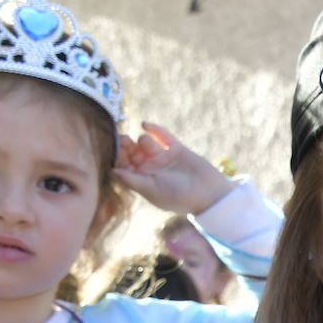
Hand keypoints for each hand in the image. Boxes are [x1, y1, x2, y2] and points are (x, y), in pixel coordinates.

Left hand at [113, 123, 233, 214]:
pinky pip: (163, 136)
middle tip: (123, 140)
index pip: (123, 166)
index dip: (117, 158)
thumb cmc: (180, 198)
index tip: (115, 151)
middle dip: (126, 146)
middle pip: (132, 153)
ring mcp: (163, 158)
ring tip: (144, 141)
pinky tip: (145, 124)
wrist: (210, 195)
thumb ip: (133, 180)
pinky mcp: (176, 149)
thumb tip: (112, 171)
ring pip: (146, 144)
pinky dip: (154, 130)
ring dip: (142, 140)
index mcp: (142, 181)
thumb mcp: (153, 191)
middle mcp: (151, 169)